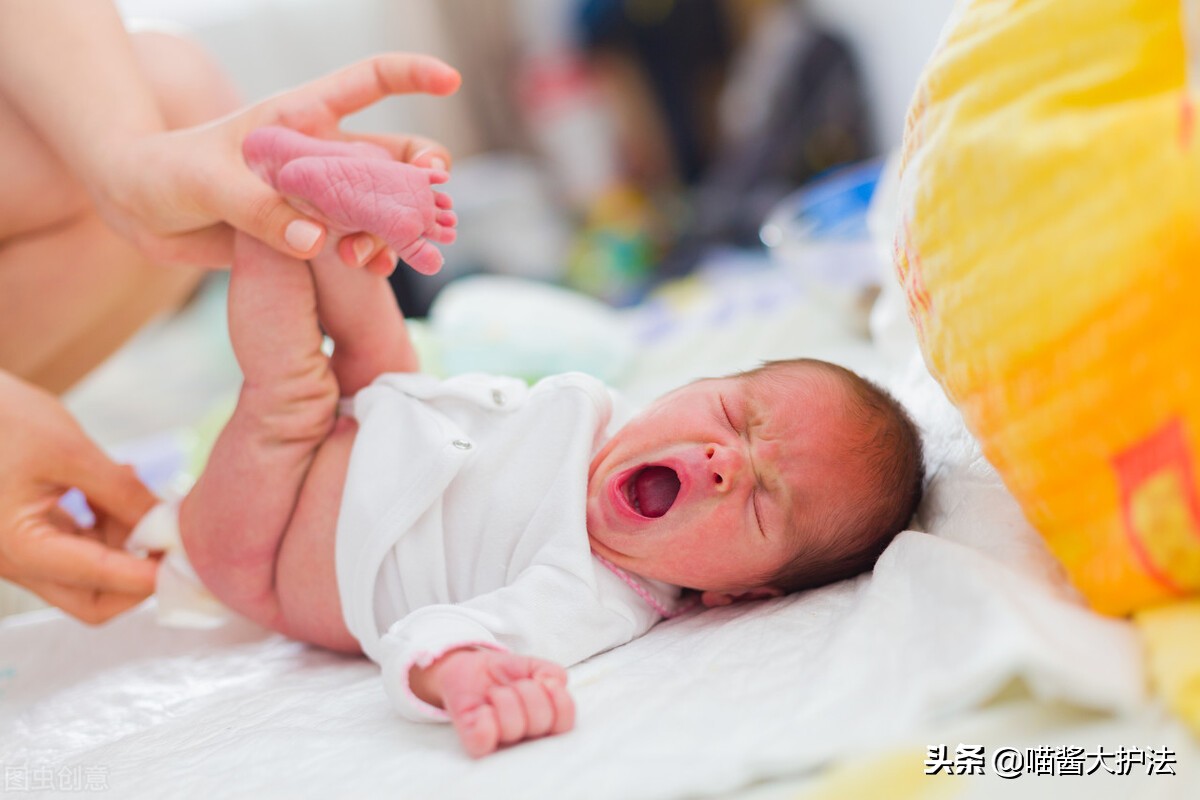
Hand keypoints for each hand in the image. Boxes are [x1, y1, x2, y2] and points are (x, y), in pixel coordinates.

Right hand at [0, 372, 157, 622]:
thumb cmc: (2, 419)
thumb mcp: (70, 452)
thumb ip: (123, 494)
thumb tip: (169, 525)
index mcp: (17, 548)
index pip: (100, 580)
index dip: (152, 574)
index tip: (192, 558)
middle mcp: (13, 563)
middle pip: (93, 601)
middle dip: (139, 575)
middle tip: (172, 536)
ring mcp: (18, 553)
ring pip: (89, 576)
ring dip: (125, 542)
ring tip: (136, 488)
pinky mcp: (25, 536)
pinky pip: (77, 549)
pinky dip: (106, 528)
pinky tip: (116, 487)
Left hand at [90, 53, 460, 268]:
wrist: (140, 211)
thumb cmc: (167, 174)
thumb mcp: (206, 184)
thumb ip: (260, 210)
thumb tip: (316, 240)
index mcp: (302, 118)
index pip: (369, 82)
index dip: (413, 75)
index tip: (450, 80)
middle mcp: (322, 154)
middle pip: (396, 153)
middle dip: (424, 174)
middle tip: (431, 198)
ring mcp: (321, 196)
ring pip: (386, 205)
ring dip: (398, 226)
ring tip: (378, 253)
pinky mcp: (312, 235)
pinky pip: (360, 243)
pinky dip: (375, 256)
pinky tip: (371, 268)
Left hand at [410, 648, 574, 757]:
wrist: (470, 668)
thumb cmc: (505, 673)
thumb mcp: (534, 665)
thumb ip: (552, 672)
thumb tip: (553, 683)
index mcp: (546, 721)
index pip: (565, 723)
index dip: (560, 701)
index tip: (545, 681)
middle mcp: (527, 737)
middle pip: (540, 723)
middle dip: (528, 692)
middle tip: (514, 684)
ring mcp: (501, 742)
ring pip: (513, 728)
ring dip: (504, 698)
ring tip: (495, 693)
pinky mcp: (475, 742)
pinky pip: (483, 740)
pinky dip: (484, 720)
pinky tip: (483, 709)